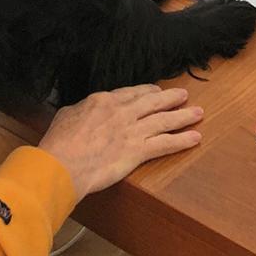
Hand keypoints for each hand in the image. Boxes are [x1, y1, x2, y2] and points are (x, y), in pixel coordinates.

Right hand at [38, 85, 201, 201]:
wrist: (63, 163)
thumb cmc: (58, 143)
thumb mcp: (66, 115)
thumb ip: (81, 110)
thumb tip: (83, 111)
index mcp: (103, 100)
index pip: (131, 93)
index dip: (146, 91)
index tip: (155, 91)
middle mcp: (122, 112)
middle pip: (152, 101)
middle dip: (170, 98)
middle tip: (183, 96)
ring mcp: (132, 130)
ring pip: (164, 120)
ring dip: (183, 116)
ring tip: (197, 113)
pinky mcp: (138, 151)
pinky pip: (166, 144)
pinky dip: (182, 140)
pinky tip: (195, 137)